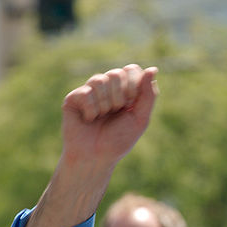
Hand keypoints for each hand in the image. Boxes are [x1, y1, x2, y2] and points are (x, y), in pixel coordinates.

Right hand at [18, 64, 158, 226]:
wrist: (96, 157)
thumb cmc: (119, 140)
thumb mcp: (140, 119)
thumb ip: (148, 95)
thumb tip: (153, 69)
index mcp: (125, 91)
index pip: (131, 69)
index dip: (133, 84)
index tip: (132, 102)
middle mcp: (107, 88)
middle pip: (116, 73)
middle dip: (120, 96)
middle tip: (116, 112)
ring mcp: (89, 91)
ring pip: (100, 80)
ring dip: (106, 104)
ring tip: (102, 117)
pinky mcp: (74, 98)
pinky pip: (86, 93)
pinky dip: (92, 110)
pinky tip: (89, 120)